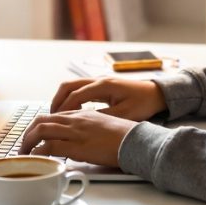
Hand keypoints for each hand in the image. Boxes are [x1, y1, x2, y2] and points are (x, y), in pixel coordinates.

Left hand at [20, 109, 137, 166]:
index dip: (40, 126)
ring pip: (42, 130)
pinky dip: (39, 153)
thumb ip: (89, 129)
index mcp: (83, 114)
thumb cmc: (125, 136)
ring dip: (28, 142)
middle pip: (42, 120)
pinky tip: (37, 160)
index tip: (35, 136)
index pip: (54, 116)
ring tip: (24, 154)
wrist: (136, 140)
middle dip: (29, 133)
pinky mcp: (77, 146)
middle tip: (24, 146)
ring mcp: (75, 132)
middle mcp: (76, 119)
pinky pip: (50, 146)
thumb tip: (81, 141)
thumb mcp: (105, 125)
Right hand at [50, 78, 166, 121]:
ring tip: (56, 116)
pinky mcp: (101, 86)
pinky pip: (80, 90)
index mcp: (103, 86)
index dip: (63, 109)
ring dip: (62, 99)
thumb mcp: (125, 114)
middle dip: (56, 101)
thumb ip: (104, 117)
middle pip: (68, 86)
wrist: (156, 94)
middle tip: (49, 118)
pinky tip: (70, 112)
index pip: (75, 95)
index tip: (55, 121)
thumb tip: (84, 124)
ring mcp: (99, 82)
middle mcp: (98, 80)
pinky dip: (70, 99)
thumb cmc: (143, 103)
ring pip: (72, 86)